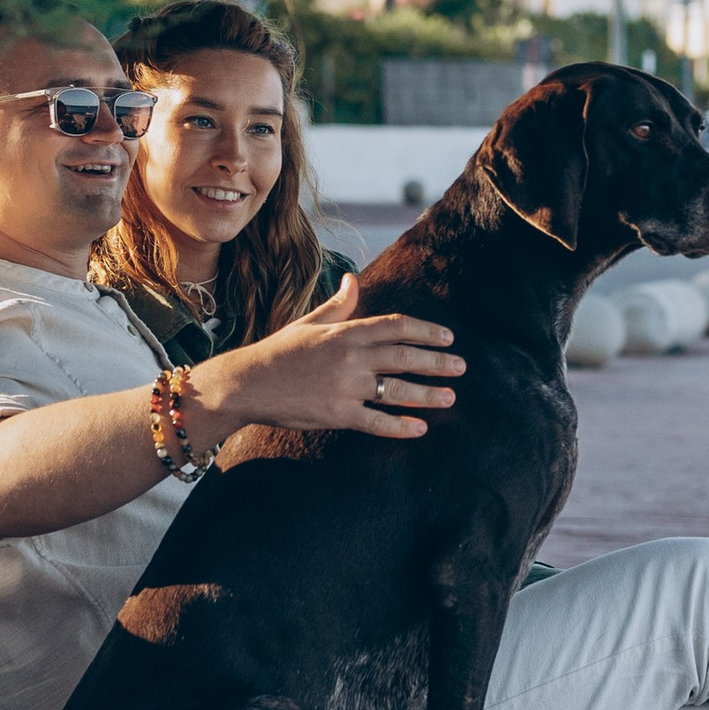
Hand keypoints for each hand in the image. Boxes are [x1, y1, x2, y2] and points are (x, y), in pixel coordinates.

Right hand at [196, 272, 461, 442]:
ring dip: (427, 395)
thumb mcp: (309, 322)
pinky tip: (419, 429)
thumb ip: (337, 304)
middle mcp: (350, 357)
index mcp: (345, 331)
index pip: (396, 326)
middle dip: (437, 362)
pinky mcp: (337, 414)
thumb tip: (354, 280)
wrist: (248, 383)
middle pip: (404, 357)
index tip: (447, 337)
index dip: (426, 331)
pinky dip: (399, 427)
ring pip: (396, 391)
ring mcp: (345, 387)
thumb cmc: (279, 350)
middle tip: (461, 367)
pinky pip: (376, 422)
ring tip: (450, 398)